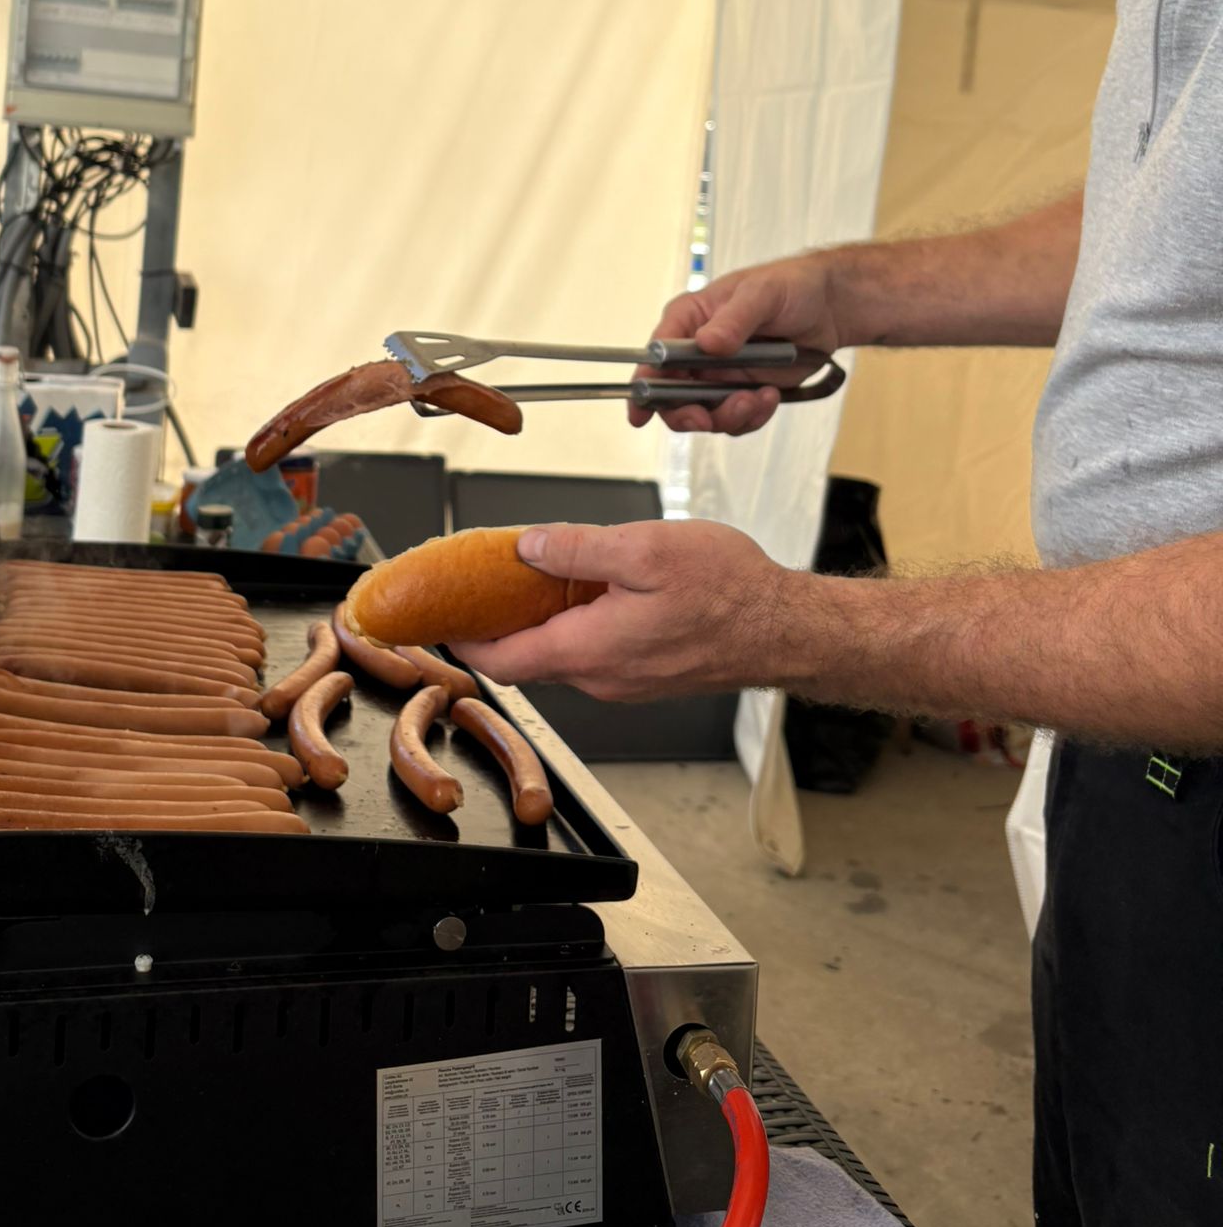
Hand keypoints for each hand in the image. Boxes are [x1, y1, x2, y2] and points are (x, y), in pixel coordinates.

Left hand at [449, 521, 800, 701]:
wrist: (788, 630)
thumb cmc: (730, 593)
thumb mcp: (646, 549)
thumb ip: (577, 549)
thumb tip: (527, 547)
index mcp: (590, 649)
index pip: (501, 660)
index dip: (462, 639)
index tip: (439, 615)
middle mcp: (602, 676)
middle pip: (525, 656)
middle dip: (496, 620)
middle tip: (481, 576)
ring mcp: (625, 679)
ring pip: (560, 651)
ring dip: (537, 617)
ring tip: (530, 569)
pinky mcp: (645, 673)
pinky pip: (591, 650)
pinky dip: (572, 621)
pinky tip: (584, 585)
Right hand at [630, 251, 843, 436]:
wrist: (828, 307)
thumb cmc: (790, 286)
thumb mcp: (762, 294)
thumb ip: (734, 319)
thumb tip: (708, 343)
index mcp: (689, 319)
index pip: (656, 354)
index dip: (644, 383)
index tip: (641, 410)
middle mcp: (696, 351)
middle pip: (670, 395)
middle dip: (686, 413)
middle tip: (705, 420)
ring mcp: (718, 375)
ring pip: (703, 413)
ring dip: (728, 415)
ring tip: (757, 399)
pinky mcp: (742, 392)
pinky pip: (735, 419)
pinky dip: (751, 416)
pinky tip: (770, 397)